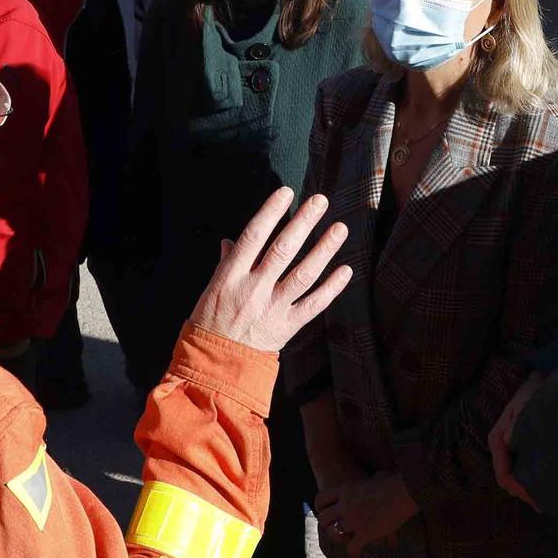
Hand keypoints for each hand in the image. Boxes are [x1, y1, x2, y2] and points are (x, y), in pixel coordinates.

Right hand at [186, 187, 348, 353]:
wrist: (216, 365)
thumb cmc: (211, 323)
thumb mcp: (211, 290)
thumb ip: (226, 264)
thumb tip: (231, 241)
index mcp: (231, 276)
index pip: (253, 236)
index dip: (270, 212)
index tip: (285, 192)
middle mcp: (254, 289)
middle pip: (283, 250)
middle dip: (303, 223)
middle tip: (320, 201)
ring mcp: (273, 308)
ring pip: (303, 274)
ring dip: (324, 250)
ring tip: (340, 228)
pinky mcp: (287, 326)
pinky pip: (313, 304)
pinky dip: (331, 288)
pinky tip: (346, 270)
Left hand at [315, 473, 416, 557]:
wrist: (404, 491)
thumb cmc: (395, 482)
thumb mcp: (378, 476)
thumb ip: (373, 479)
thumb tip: (380, 476)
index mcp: (346, 489)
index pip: (322, 499)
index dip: (320, 507)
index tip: (323, 511)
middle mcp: (345, 505)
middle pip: (324, 518)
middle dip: (326, 524)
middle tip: (330, 528)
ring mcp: (354, 520)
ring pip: (335, 533)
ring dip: (339, 537)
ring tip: (343, 540)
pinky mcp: (365, 533)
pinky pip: (351, 546)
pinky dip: (353, 550)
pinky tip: (356, 551)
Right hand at [490, 372, 543, 507]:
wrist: (538, 384)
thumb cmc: (531, 393)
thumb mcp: (525, 404)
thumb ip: (518, 422)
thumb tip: (509, 440)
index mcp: (498, 438)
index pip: (503, 472)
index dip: (517, 487)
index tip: (534, 497)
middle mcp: (501, 446)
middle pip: (508, 479)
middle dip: (523, 492)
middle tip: (542, 504)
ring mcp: (510, 449)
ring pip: (514, 477)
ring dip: (527, 490)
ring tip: (545, 501)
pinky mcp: (519, 450)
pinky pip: (521, 470)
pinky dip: (530, 481)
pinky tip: (543, 488)